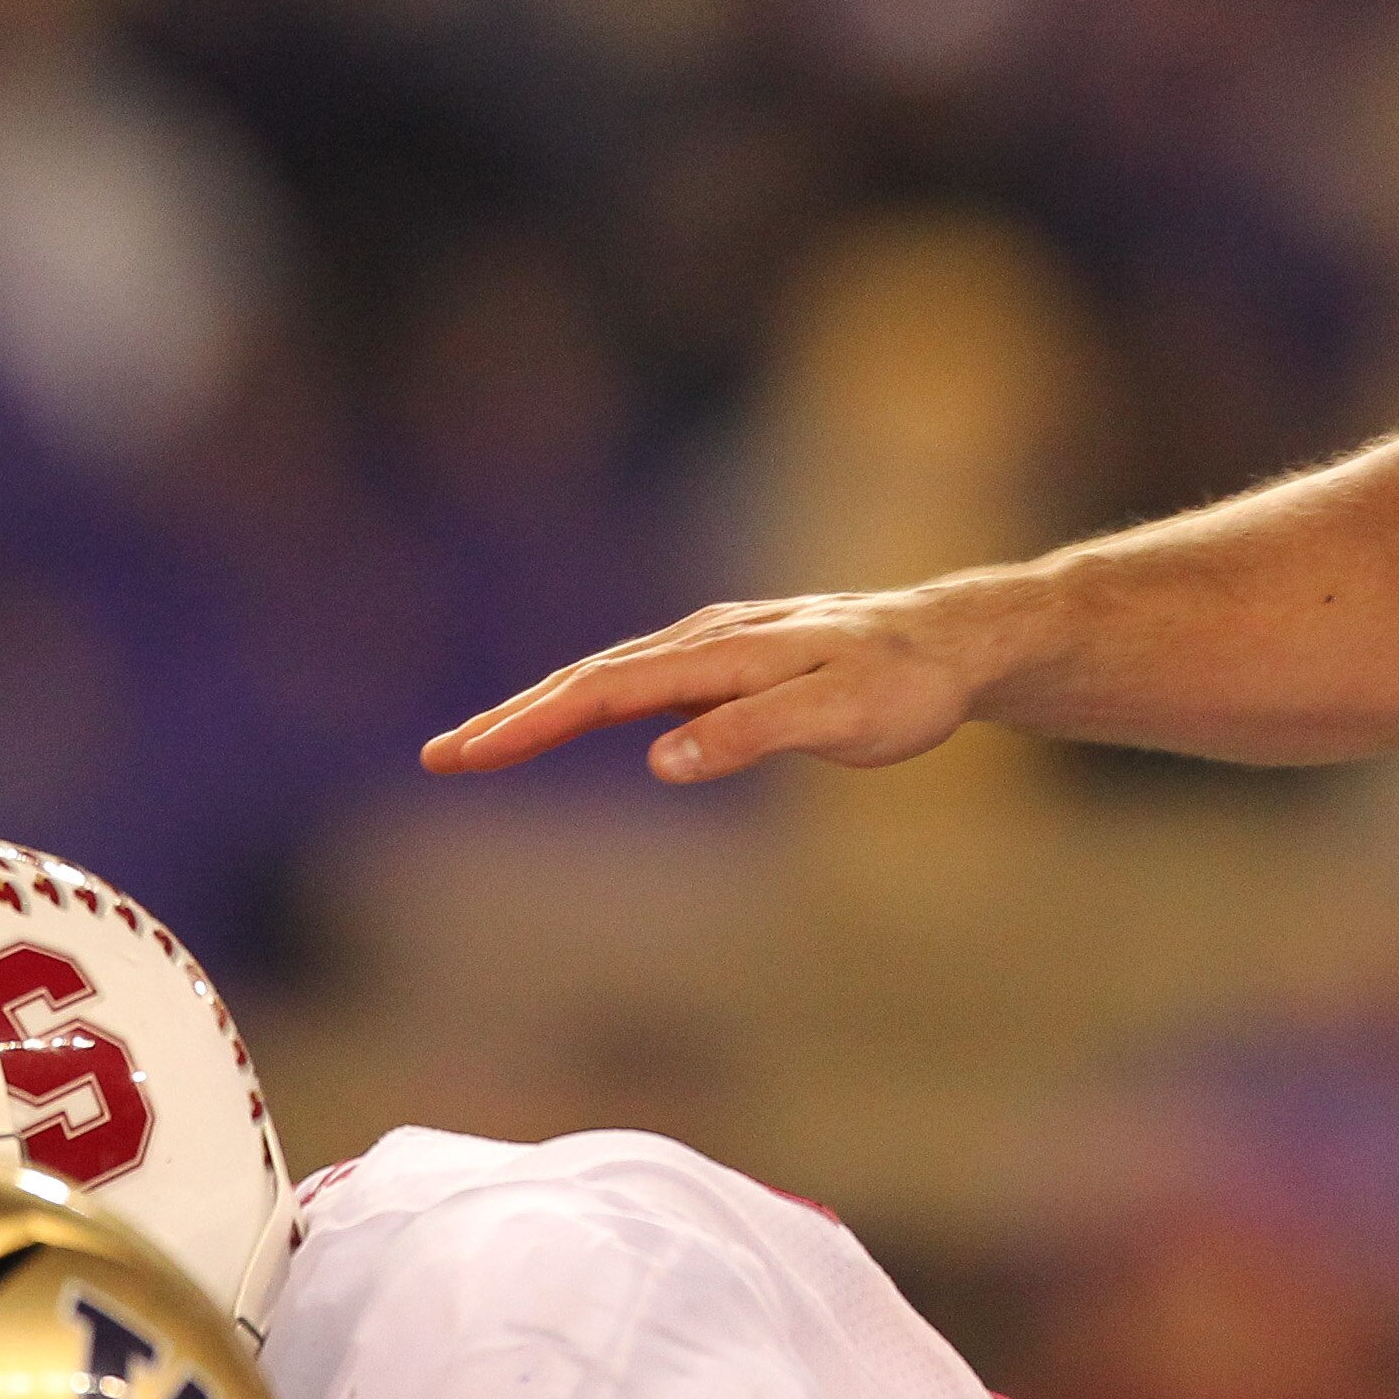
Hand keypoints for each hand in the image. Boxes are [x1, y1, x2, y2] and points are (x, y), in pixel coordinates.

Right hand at [421, 583, 1015, 784]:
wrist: (957, 641)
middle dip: (512, 718)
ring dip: (542, 708)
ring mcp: (718, 646)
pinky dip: (593, 700)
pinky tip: (571, 721)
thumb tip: (659, 758)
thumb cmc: (905, 685)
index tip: (466, 753)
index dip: (530, 723)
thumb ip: (752, 736)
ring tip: (482, 744)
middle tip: (441, 757)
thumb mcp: (842, 719)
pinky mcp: (733, 660)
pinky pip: (646, 680)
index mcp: (722, 654)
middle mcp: (708, 639)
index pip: (604, 690)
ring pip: (612, 675)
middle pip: (591, 678)